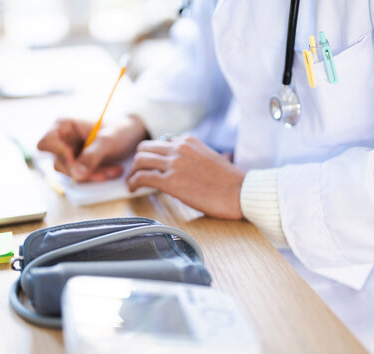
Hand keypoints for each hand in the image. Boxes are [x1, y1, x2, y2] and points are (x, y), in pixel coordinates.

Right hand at [37, 116, 147, 181]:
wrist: (133, 133)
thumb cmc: (120, 129)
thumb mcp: (108, 141)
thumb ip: (92, 156)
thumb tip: (77, 174)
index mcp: (64, 125)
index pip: (46, 143)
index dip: (58, 154)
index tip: (77, 163)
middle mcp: (63, 139)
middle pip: (59, 162)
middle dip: (82, 170)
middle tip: (103, 174)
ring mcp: (71, 152)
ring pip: (72, 172)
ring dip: (92, 175)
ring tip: (114, 171)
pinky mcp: (80, 163)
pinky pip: (82, 175)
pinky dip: (97, 175)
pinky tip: (113, 171)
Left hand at [127, 135, 244, 219]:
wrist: (241, 192)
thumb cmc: (230, 181)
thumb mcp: (211, 157)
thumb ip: (195, 156)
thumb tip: (191, 163)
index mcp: (189, 141)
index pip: (160, 142)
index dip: (152, 155)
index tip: (150, 166)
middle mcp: (179, 148)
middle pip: (145, 148)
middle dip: (137, 161)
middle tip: (135, 173)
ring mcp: (174, 163)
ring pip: (140, 160)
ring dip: (132, 172)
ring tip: (132, 183)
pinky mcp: (171, 181)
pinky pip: (143, 177)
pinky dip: (134, 183)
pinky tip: (134, 189)